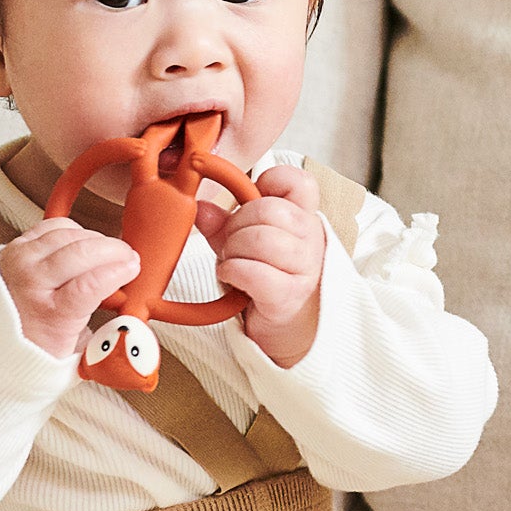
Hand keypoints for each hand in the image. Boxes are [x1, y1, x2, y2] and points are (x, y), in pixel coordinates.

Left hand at [0, 218, 141, 359]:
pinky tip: (83, 242)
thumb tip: (129, 315)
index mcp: (49, 315)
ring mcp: (20, 261)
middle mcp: (31, 282)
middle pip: (81, 251)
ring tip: (110, 251)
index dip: (118, 271)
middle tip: (128, 257)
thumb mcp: (74, 352)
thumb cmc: (33, 347)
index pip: (90, 284)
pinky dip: (73, 230)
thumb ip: (103, 334)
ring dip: (96, 238)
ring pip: (67, 233)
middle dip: (113, 249)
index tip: (133, 268)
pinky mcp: (15, 248)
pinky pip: (51, 226)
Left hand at [202, 166, 328, 367]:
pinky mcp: (289, 295)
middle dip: (237, 225)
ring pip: (260, 239)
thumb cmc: (267, 278)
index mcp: (303, 217)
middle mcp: (311, 238)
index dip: (270, 182)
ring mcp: (304, 267)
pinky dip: (233, 272)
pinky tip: (232, 278)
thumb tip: (200, 208)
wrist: (286, 328)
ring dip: (233, 251)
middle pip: (268, 210)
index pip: (299, 182)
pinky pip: (254, 272)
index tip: (252, 198)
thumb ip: (223, 224)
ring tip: (232, 262)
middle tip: (231, 243)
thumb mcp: (244, 244)